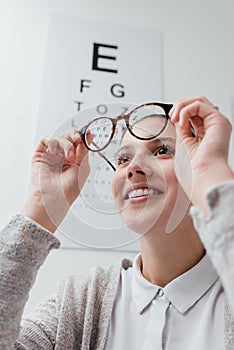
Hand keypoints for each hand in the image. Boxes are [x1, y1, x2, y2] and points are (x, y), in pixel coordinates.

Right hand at [21, 129, 91, 231]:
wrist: (53, 199)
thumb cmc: (68, 190)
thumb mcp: (83, 168)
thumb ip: (84, 151)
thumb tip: (88, 135)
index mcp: (74, 160)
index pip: (78, 142)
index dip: (82, 136)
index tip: (87, 134)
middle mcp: (62, 156)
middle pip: (68, 136)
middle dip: (74, 135)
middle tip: (78, 140)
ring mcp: (51, 155)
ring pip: (59, 137)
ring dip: (66, 143)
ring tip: (69, 156)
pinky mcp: (40, 155)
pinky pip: (45, 140)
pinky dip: (52, 142)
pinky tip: (56, 152)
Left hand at [169, 96, 233, 212]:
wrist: (203, 175)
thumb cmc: (195, 167)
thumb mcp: (184, 142)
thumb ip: (182, 128)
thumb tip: (175, 117)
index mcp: (207, 131)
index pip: (194, 112)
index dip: (180, 111)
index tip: (170, 119)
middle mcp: (214, 125)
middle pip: (197, 103)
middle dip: (180, 106)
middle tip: (171, 116)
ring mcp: (218, 122)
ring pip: (198, 100)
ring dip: (182, 106)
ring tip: (174, 118)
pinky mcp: (219, 121)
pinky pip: (199, 105)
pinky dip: (186, 111)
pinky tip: (181, 123)